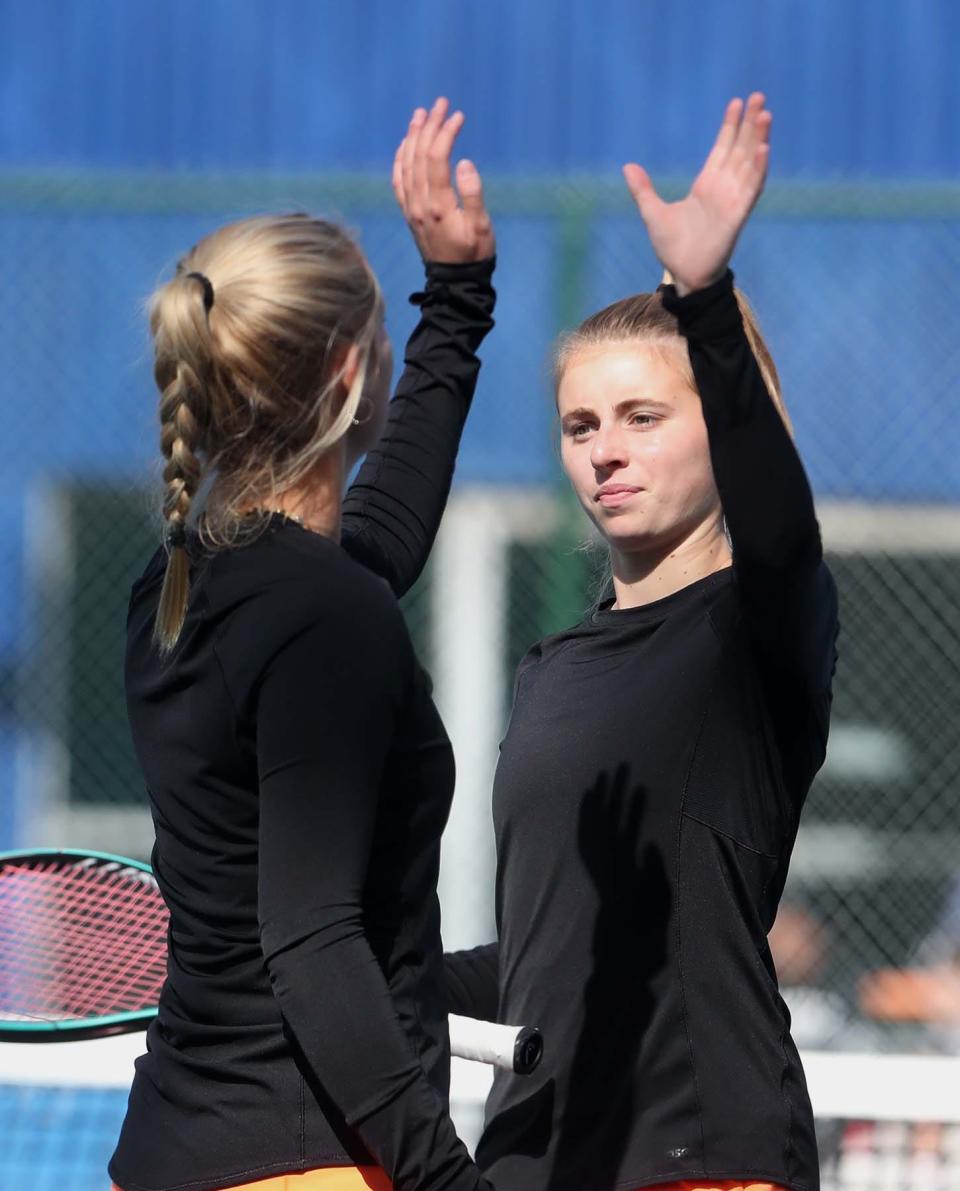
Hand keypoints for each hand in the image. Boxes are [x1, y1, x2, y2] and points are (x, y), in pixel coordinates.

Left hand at [393, 97, 494, 263]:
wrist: (454, 282)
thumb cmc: (474, 254)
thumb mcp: (482, 227)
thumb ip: (472, 195)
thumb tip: (463, 163)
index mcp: (438, 205)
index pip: (436, 158)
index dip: (445, 133)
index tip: (458, 116)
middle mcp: (419, 204)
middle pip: (419, 155)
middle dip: (429, 126)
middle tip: (440, 103)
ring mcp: (410, 209)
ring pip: (406, 164)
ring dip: (412, 136)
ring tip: (421, 114)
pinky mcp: (408, 213)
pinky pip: (398, 180)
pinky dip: (401, 158)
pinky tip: (406, 144)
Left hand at [623, 93, 771, 295]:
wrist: (684, 275)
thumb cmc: (673, 248)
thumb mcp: (652, 213)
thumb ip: (643, 190)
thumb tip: (627, 166)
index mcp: (706, 185)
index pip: (722, 149)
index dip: (730, 126)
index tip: (737, 103)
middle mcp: (723, 188)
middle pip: (740, 148)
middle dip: (749, 123)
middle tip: (758, 96)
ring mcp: (732, 200)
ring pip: (749, 163)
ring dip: (758, 139)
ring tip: (765, 114)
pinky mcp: (737, 215)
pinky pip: (752, 189)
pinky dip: (758, 169)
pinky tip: (764, 149)